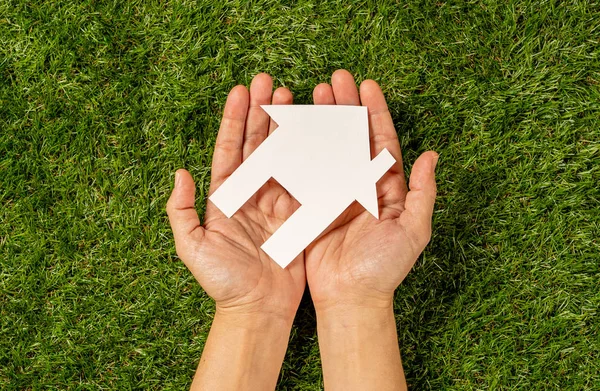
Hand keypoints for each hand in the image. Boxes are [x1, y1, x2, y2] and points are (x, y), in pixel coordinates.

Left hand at [166, 73, 304, 321]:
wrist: (257, 309)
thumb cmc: (223, 282)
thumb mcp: (191, 247)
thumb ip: (181, 211)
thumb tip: (179, 173)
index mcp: (225, 197)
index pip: (230, 149)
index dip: (234, 119)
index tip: (240, 90)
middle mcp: (252, 194)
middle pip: (258, 144)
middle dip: (262, 112)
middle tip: (270, 81)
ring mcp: (277, 201)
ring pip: (283, 155)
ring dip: (287, 126)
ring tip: (293, 97)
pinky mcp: (300, 213)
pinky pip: (306, 178)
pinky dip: (311, 155)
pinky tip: (316, 133)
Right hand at [306, 70, 437, 310]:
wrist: (351, 298)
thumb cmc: (385, 268)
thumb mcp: (413, 230)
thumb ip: (422, 193)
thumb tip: (432, 156)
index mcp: (385, 187)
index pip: (381, 140)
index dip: (375, 111)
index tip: (366, 85)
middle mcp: (360, 184)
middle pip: (352, 136)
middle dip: (344, 106)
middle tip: (333, 80)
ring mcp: (334, 192)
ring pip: (326, 147)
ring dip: (320, 120)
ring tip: (311, 94)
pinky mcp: (312, 204)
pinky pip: (304, 170)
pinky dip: (298, 148)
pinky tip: (291, 127)